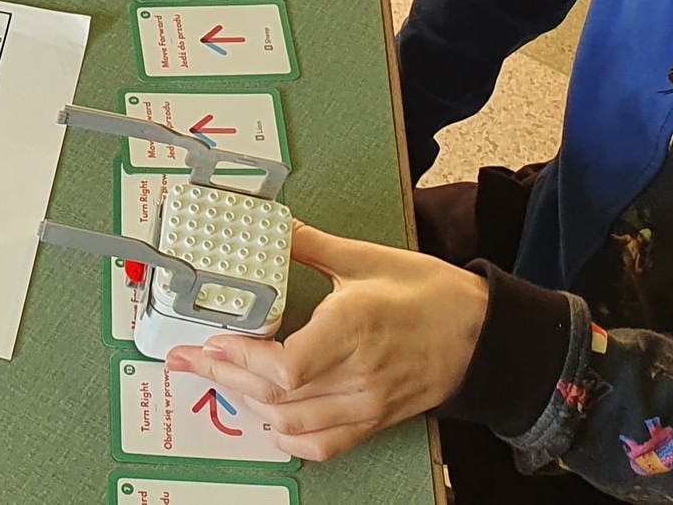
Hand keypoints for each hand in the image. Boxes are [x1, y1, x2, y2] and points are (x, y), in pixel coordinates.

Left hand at [166, 222, 489, 460]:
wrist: (484, 337)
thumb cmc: (434, 297)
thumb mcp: (369, 259)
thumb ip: (312, 246)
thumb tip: (273, 227)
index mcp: (355, 328)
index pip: (286, 365)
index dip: (242, 358)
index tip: (213, 340)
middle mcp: (358, 374)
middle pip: (276, 394)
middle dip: (223, 376)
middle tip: (188, 360)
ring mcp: (365, 404)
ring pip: (290, 422)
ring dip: (247, 402)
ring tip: (219, 378)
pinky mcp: (373, 421)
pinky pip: (320, 444)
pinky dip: (286, 436)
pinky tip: (266, 417)